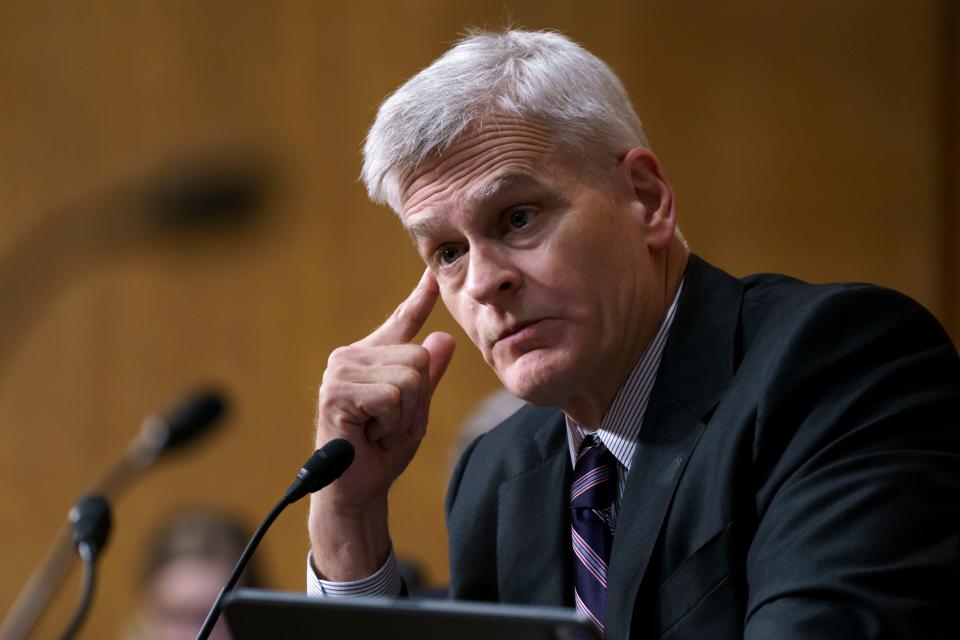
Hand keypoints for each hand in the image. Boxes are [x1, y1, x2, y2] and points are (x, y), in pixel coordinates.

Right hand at [308, 269, 454, 579]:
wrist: (357, 489)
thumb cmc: (381, 450)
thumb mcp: (416, 410)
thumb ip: (429, 376)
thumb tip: (444, 339)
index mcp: (371, 357)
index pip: (402, 321)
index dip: (420, 297)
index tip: (432, 274)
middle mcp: (351, 357)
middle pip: (419, 357)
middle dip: (416, 399)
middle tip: (389, 423)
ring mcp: (341, 372)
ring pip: (410, 377)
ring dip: (403, 414)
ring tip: (378, 428)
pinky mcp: (337, 392)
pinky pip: (393, 395)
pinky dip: (391, 422)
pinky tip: (369, 433)